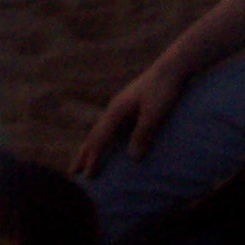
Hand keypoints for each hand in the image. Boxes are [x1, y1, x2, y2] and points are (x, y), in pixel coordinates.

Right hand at [73, 62, 185, 177]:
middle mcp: (114, 110)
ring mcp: (121, 107)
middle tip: (72, 172)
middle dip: (83, 154)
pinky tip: (108, 144)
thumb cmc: (164, 89)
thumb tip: (132, 158)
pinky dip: (104, 139)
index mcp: (116, 112)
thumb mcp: (154, 113)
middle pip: (93, 136)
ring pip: (100, 130)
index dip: (92, 159)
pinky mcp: (130, 106)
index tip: (86, 176)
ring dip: (91, 146)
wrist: (172, 67)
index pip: (99, 140)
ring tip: (84, 159)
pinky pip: (111, 127)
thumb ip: (143, 134)